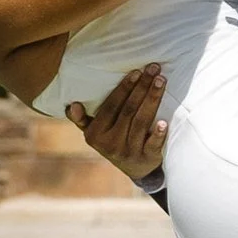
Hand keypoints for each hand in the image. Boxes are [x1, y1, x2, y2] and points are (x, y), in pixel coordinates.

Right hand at [69, 61, 168, 181]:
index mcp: (96, 134)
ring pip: (142, 122)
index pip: (111, 106)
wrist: (136, 169)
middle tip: (153, 68)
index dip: (124, 88)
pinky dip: (158, 134)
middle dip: (142, 87)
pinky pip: (152, 145)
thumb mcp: (94, 133)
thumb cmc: (114, 141)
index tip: (136, 71)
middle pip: (129, 110)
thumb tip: (72, 105)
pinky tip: (164, 121)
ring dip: (152, 100)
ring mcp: (129, 152)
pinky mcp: (146, 159)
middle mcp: (111, 144)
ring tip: (161, 80)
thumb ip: (81, 118)